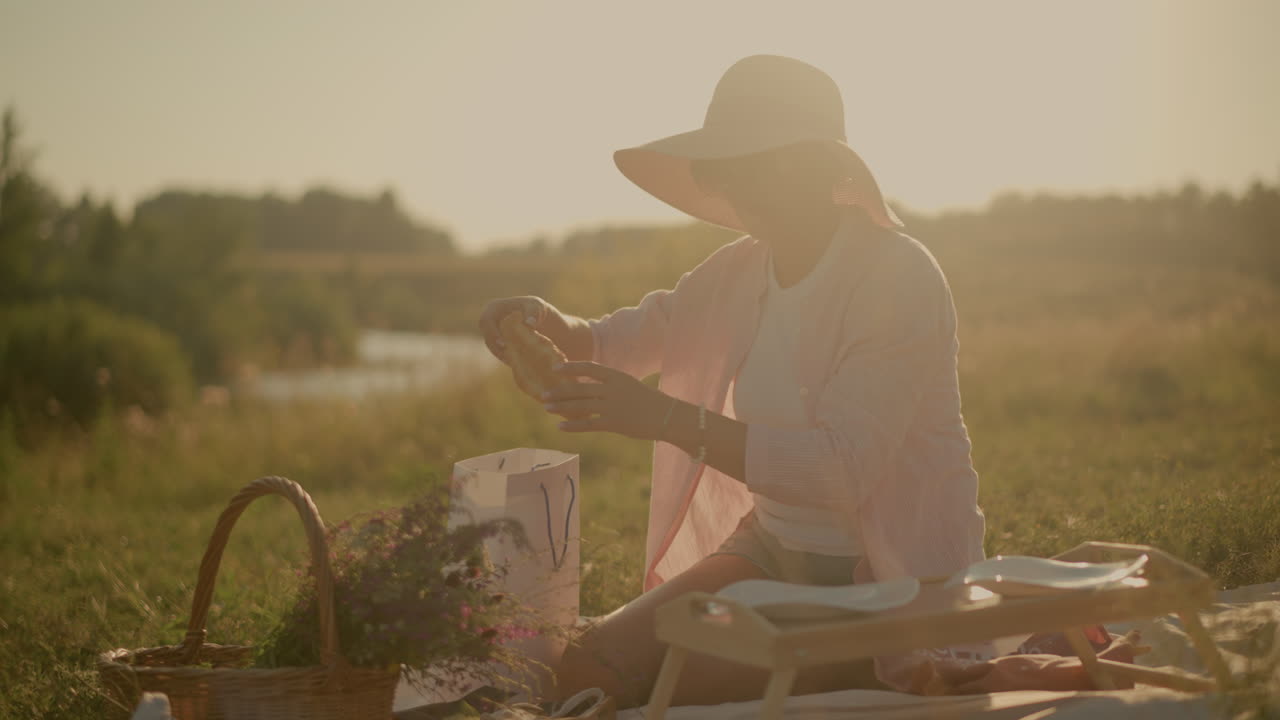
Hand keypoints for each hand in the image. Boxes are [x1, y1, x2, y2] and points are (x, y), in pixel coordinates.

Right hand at [478, 296, 558, 365]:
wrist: (542, 321)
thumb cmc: (538, 310)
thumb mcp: (538, 307)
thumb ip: (534, 313)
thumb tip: (529, 324)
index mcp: (494, 308)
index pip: (485, 321)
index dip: (491, 333)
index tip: (503, 344)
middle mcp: (490, 322)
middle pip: (487, 337)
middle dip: (497, 348)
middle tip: (510, 357)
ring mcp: (493, 335)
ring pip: (493, 349)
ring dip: (504, 355)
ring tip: (518, 360)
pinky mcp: (499, 346)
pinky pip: (500, 355)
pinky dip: (509, 358)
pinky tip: (520, 362)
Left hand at [542, 361, 673, 439]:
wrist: (668, 416)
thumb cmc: (649, 401)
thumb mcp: (629, 385)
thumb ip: (610, 385)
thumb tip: (587, 388)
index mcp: (617, 376)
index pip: (589, 367)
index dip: (570, 367)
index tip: (555, 369)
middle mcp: (613, 389)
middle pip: (580, 388)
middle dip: (559, 391)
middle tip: (543, 394)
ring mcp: (613, 406)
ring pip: (580, 405)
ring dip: (561, 407)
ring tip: (547, 407)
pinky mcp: (614, 423)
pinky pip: (588, 424)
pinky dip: (572, 425)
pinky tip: (560, 427)